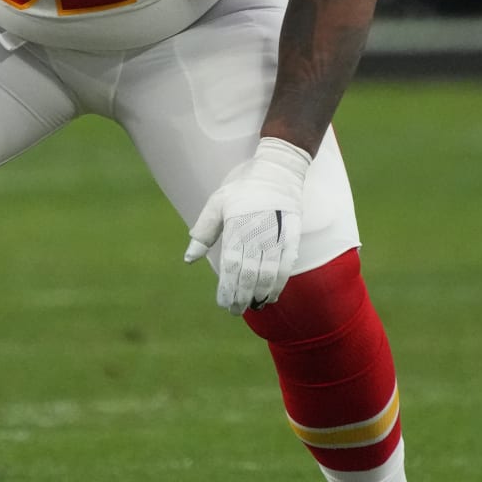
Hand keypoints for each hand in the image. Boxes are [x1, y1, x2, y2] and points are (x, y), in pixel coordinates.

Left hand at [184, 137, 310, 314]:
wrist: (278, 170)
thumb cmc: (244, 187)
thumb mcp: (217, 203)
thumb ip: (204, 231)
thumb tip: (189, 259)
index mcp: (236, 227)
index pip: (231, 266)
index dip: (228, 289)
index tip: (223, 303)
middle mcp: (257, 234)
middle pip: (249, 274)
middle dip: (241, 297)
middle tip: (235, 310)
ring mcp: (276, 236)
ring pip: (268, 274)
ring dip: (259, 294)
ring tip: (252, 307)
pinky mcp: (292, 237)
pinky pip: (286, 266)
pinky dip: (278, 284)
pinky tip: (271, 296)